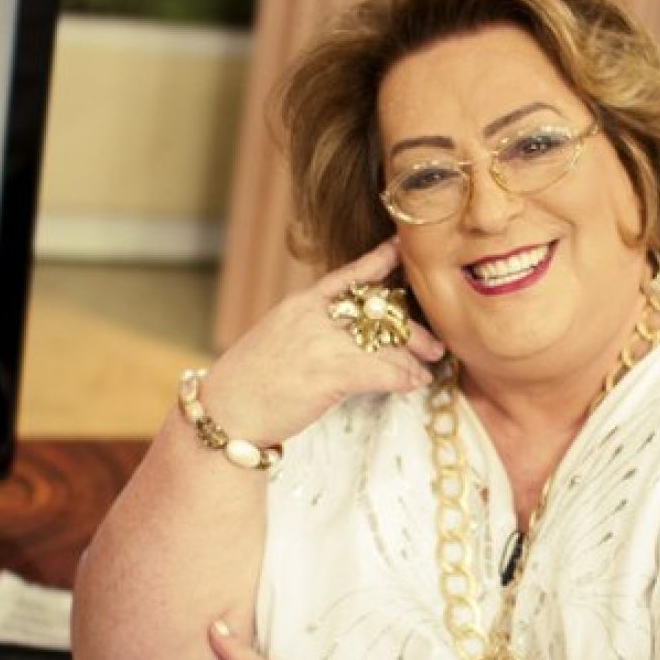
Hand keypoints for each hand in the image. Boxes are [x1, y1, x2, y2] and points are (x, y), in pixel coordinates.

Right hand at [203, 237, 445, 444]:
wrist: (226, 412)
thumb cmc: (249, 383)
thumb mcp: (277, 338)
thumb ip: (310, 327)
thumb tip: (343, 333)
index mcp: (301, 304)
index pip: (347, 275)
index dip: (379, 260)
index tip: (402, 247)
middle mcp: (313, 317)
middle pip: (376, 312)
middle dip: (409, 329)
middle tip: (434, 344)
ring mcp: (322, 343)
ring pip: (385, 343)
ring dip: (413, 358)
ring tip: (427, 369)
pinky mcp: (329, 374)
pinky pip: (381, 370)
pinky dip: (403, 377)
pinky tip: (414, 383)